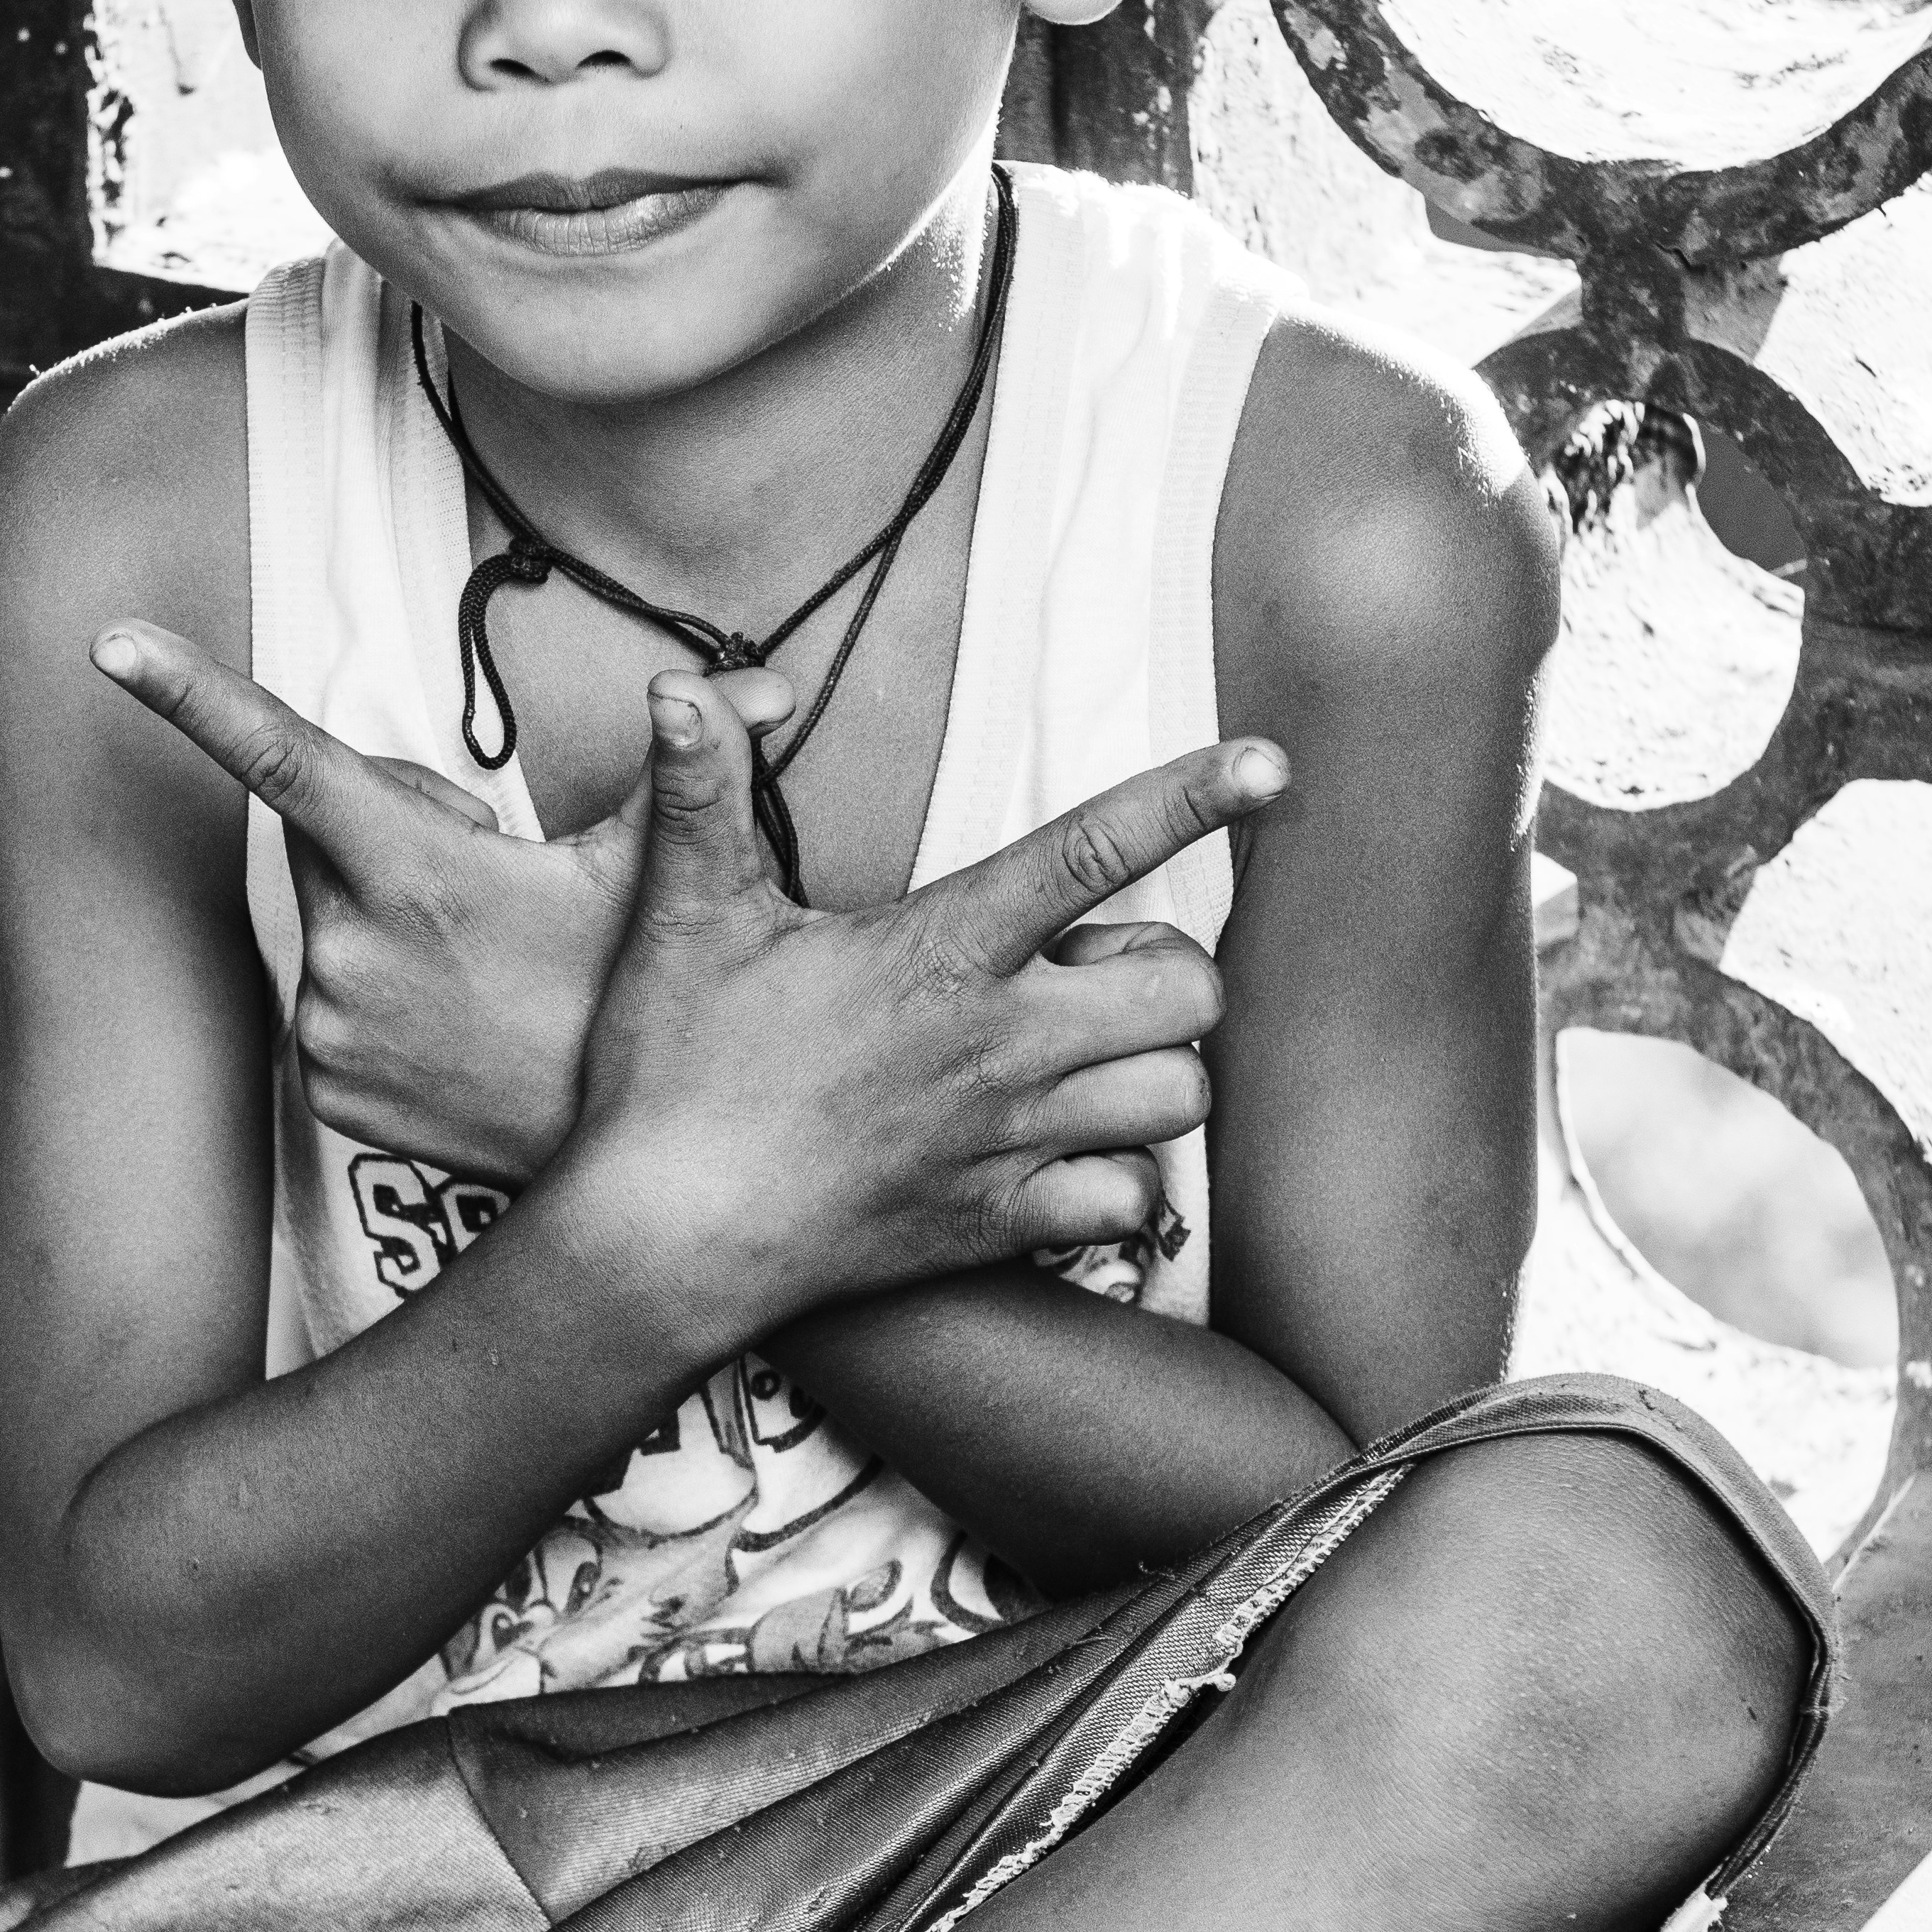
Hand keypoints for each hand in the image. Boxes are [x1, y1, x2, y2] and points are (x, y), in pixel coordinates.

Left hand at [93, 619, 665, 1181]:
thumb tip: (758, 683)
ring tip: (485, 969)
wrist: (631, 1179)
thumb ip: (703, 762)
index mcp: (414, 869)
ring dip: (389, 918)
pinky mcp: (324, 1087)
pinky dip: (379, 994)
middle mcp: (348, 946)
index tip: (108, 642)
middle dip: (394, 830)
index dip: (190, 691)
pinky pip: (331, 1001)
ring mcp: (328, 1024)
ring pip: (331, 920)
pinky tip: (454, 1024)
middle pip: (327, 832)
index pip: (283, 756)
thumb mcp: (671, 877)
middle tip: (496, 881)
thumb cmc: (647, 1002)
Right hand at [568, 669, 1284, 1349]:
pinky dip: (1122, 1177)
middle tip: (1094, 970)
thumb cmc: (670, 1073)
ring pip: (1181, 1095)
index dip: (1191, 798)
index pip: (1091, 851)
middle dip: (1171, 968)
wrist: (660, 1242)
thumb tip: (676, 690)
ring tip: (1091, 1056)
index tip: (1271, 764)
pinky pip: (1131, 1199)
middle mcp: (998, 1044)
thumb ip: (701, 796)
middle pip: (1187, 987)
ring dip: (1158, 1069)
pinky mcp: (1002, 1224)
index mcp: (939, 950)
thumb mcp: (685, 918)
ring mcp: (1009, 1140)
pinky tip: (1068, 1153)